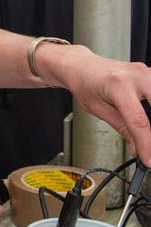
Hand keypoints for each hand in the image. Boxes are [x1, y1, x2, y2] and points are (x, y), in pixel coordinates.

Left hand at [36, 46, 150, 163]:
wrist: (81, 66)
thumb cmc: (85, 84)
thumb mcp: (100, 110)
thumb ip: (123, 130)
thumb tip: (139, 150)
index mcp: (118, 85)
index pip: (138, 121)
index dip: (146, 145)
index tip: (148, 160)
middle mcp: (135, 75)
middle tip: (148, 149)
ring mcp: (144, 72)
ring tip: (147, 137)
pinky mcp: (148, 73)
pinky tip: (148, 118)